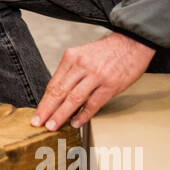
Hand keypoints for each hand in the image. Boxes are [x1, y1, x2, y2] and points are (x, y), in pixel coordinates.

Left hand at [33, 32, 155, 130]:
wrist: (132, 43)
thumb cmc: (106, 52)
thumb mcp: (82, 55)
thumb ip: (71, 73)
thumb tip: (58, 95)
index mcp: (72, 57)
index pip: (53, 84)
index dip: (44, 102)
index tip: (37, 114)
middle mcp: (82, 66)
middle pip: (60, 92)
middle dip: (47, 110)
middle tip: (39, 123)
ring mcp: (96, 76)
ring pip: (74, 99)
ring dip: (61, 115)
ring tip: (53, 126)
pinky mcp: (110, 85)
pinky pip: (93, 104)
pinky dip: (83, 115)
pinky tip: (76, 122)